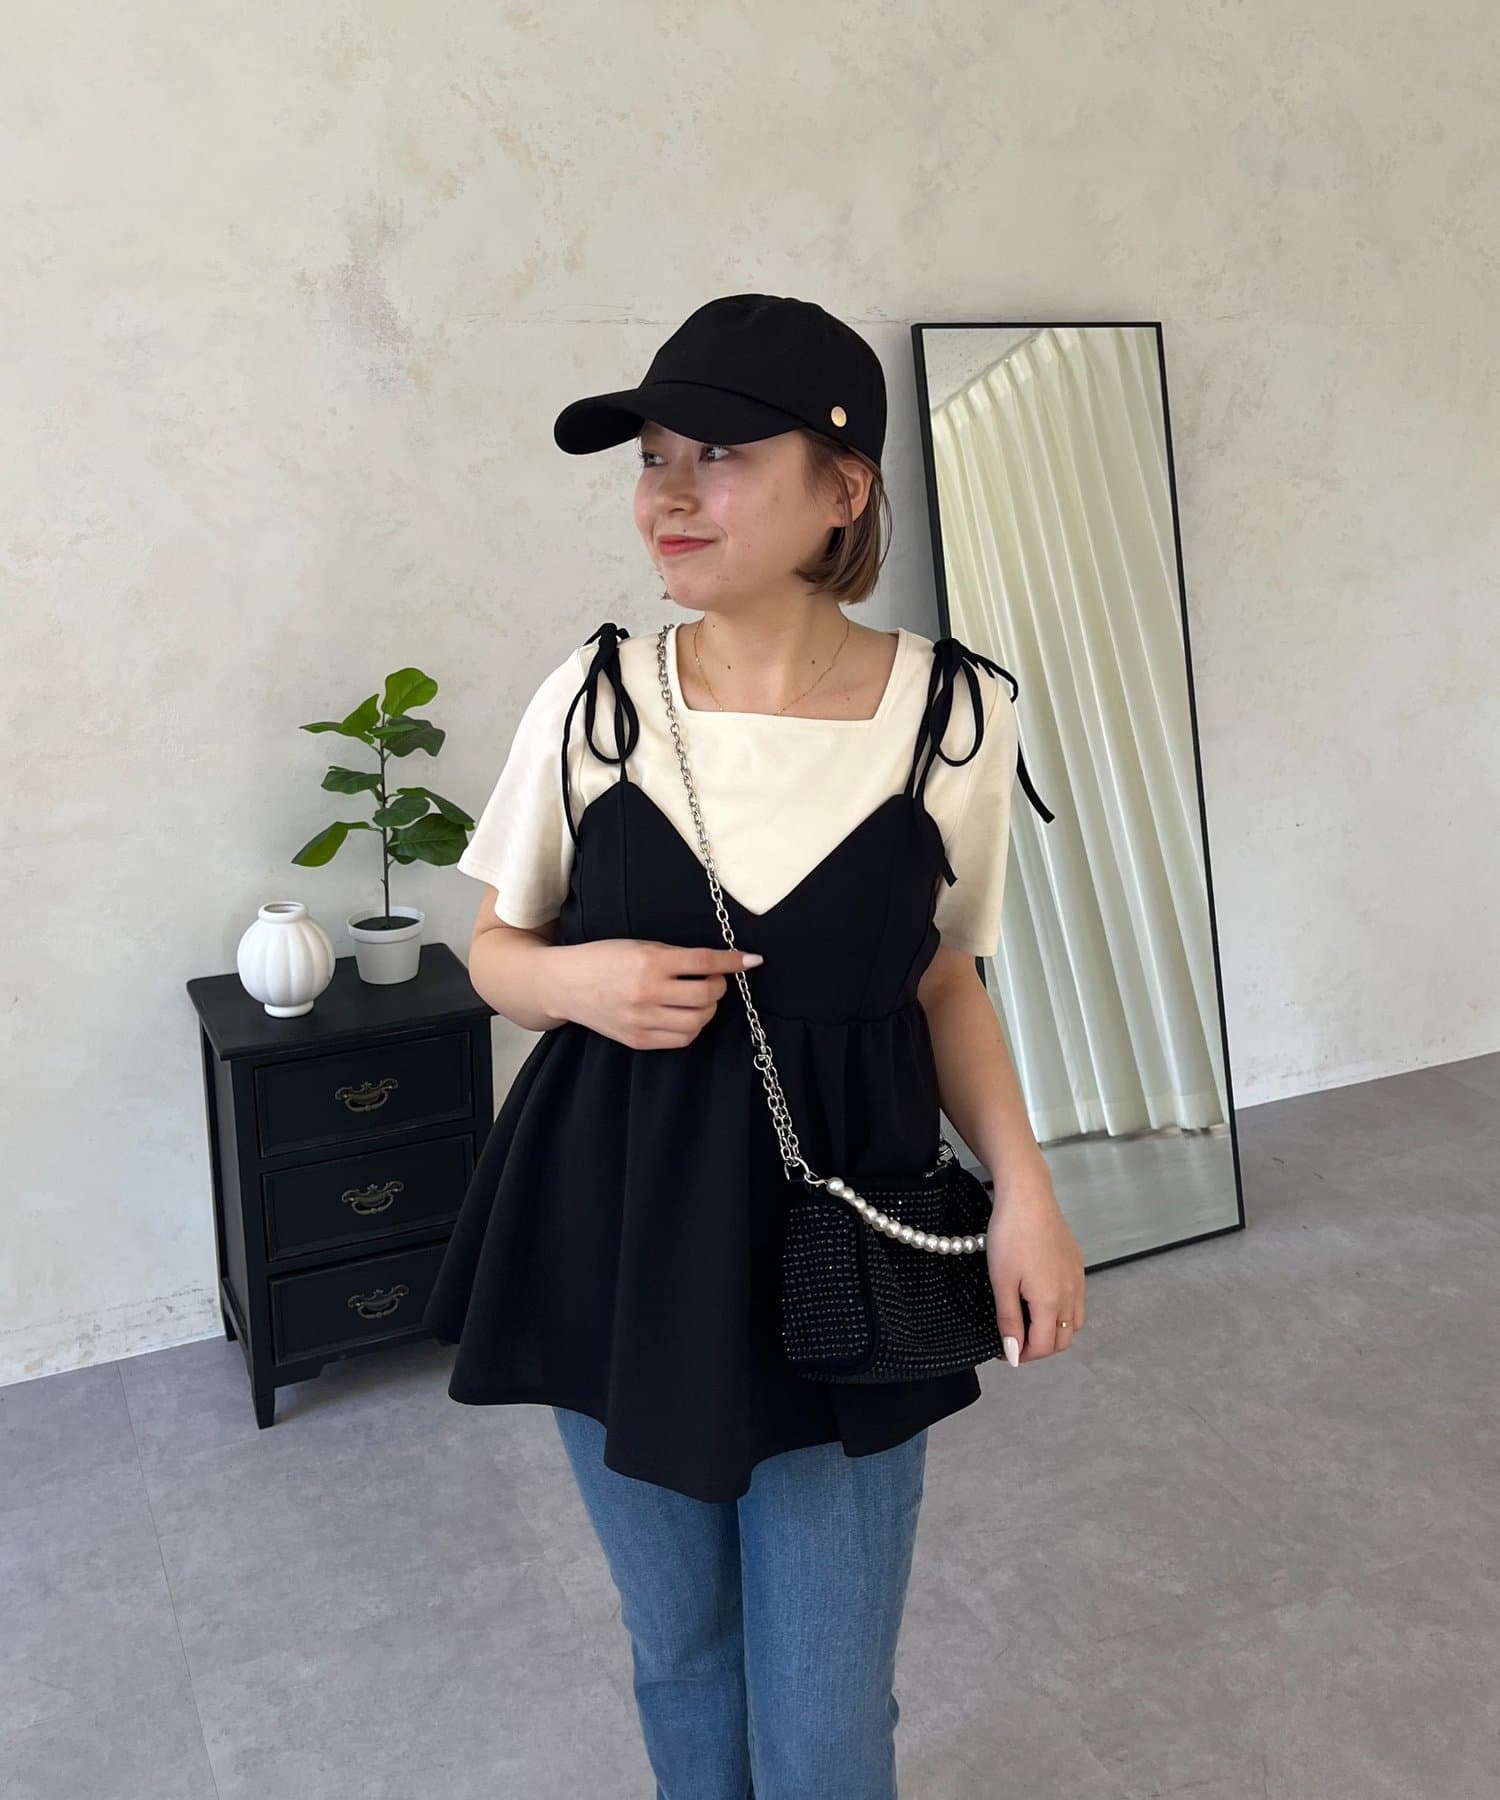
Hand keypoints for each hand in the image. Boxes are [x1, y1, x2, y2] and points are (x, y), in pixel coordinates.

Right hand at [556, 938, 762, 1049]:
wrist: (564, 984)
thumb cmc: (604, 958)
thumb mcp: (640, 945)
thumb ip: (677, 956)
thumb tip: (718, 963)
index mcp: (649, 962)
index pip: (704, 962)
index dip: (733, 961)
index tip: (751, 960)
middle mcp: (647, 992)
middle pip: (707, 995)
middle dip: (719, 986)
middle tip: (713, 980)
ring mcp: (642, 1020)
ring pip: (698, 1021)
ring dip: (707, 1009)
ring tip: (699, 999)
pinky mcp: (637, 1040)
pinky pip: (681, 1040)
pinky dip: (691, 1028)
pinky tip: (684, 1015)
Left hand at [985, 1154, 1085, 1365]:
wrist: (1028, 1196)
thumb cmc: (1010, 1235)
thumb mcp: (1001, 1281)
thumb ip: (1009, 1320)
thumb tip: (1014, 1353)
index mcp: (1051, 1301)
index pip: (1044, 1347)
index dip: (1023, 1356)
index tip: (1004, 1352)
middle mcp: (1071, 1293)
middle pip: (1063, 1341)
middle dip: (1040, 1349)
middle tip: (1013, 1342)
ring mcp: (1077, 1279)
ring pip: (1074, 1323)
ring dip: (1054, 1333)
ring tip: (1027, 1324)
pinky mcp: (1077, 1265)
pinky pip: (1076, 1302)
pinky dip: (1062, 1313)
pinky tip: (1042, 1301)